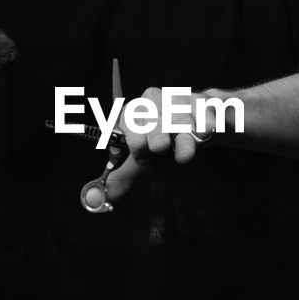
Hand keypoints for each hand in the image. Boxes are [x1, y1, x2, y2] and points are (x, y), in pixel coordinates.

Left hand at [104, 86, 211, 204]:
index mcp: (132, 114)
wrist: (198, 129)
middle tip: (159, 147)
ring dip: (183, 133)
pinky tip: (206, 132)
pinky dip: (205, 121)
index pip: (127, 121)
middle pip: (151, 114)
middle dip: (154, 131)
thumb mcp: (142, 164)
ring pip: (178, 112)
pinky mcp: (202, 100)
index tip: (140, 151)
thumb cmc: (165, 148)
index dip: (134, 137)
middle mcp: (151, 101)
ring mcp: (177, 99)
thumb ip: (120, 180)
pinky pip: (203, 108)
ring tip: (185, 153)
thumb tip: (93, 200)